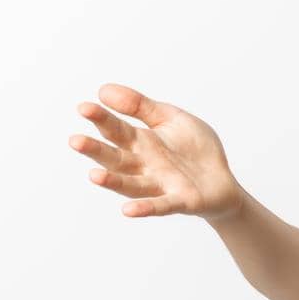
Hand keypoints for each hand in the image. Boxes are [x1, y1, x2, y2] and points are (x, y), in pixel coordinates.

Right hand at [69, 83, 244, 220]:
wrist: (223, 181)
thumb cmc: (195, 150)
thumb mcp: (172, 120)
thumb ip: (141, 107)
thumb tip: (104, 90)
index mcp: (141, 143)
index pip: (116, 130)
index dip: (101, 119)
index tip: (84, 108)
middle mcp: (144, 166)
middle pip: (115, 158)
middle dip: (96, 150)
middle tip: (75, 141)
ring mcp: (160, 185)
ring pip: (130, 184)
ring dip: (112, 181)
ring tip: (94, 175)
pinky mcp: (180, 200)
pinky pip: (161, 205)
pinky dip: (145, 208)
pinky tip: (128, 209)